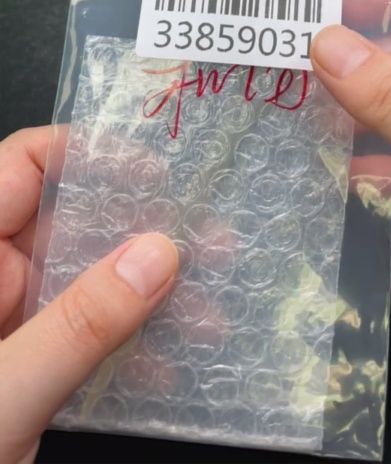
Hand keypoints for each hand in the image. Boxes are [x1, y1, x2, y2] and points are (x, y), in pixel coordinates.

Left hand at [0, 127, 178, 463]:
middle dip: (141, 232)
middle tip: (208, 241)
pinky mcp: (29, 366)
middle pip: (69, 225)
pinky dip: (129, 345)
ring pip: (87, 284)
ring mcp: (10, 323)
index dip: (86, 156)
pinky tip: (176, 363)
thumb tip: (156, 257)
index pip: (23, 168)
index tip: (156, 172)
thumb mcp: (4, 393)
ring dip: (149, 296)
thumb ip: (77, 325)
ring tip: (211, 307)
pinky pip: (86, 337)